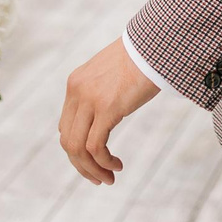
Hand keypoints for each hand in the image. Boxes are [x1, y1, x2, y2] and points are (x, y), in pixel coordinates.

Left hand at [58, 37, 159, 184]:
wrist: (156, 43)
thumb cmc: (142, 57)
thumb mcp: (112, 74)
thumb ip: (102, 92)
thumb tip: (107, 113)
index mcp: (76, 84)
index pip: (66, 126)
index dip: (77, 149)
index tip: (94, 161)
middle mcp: (77, 92)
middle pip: (68, 141)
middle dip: (81, 166)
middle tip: (99, 178)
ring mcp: (90, 100)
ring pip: (78, 148)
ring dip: (92, 169)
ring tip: (109, 178)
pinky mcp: (107, 108)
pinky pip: (96, 146)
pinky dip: (104, 161)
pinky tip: (117, 165)